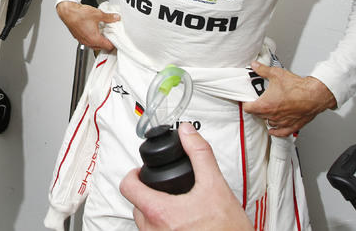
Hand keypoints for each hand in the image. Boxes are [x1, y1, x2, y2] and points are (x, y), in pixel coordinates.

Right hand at [55, 1, 118, 50]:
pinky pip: (88, 41)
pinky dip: (92, 38)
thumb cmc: (79, 14)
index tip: (116, 39)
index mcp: (94, 39)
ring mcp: (82, 40)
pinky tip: (93, 30)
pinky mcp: (78, 37)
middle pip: (101, 47)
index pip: (108, 47)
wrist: (68, 12)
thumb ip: (109, 17)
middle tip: (110, 35)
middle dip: (107, 42)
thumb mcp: (98, 14)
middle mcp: (88, 42)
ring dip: (99, 40)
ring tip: (102, 32)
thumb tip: (115, 18)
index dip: (114, 43)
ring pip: (94, 45)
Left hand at [120, 123, 251, 230]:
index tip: (142, 172)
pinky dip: (162, 226)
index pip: (128, 187)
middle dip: (147, 193)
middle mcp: (154, 230)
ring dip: (154, 212)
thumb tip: (188, 133)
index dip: (134, 174)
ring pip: (144, 222)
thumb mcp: (215, 185)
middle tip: (162, 188)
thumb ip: (199, 154)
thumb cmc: (227, 229)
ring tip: (173, 205)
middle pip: (135, 204)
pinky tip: (179, 222)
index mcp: (160, 212)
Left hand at [242, 63, 335, 136]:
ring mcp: (282, 122)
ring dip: (266, 117)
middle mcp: (273, 115)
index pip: (248, 108)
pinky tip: (273, 130)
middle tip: (258, 102)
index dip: (246, 103)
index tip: (247, 100)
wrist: (314, 95)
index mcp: (265, 105)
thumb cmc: (297, 87)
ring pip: (269, 122)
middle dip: (257, 109)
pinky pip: (281, 132)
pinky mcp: (293, 125)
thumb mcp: (276, 74)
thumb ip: (263, 70)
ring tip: (268, 111)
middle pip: (258, 115)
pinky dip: (276, 131)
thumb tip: (255, 66)